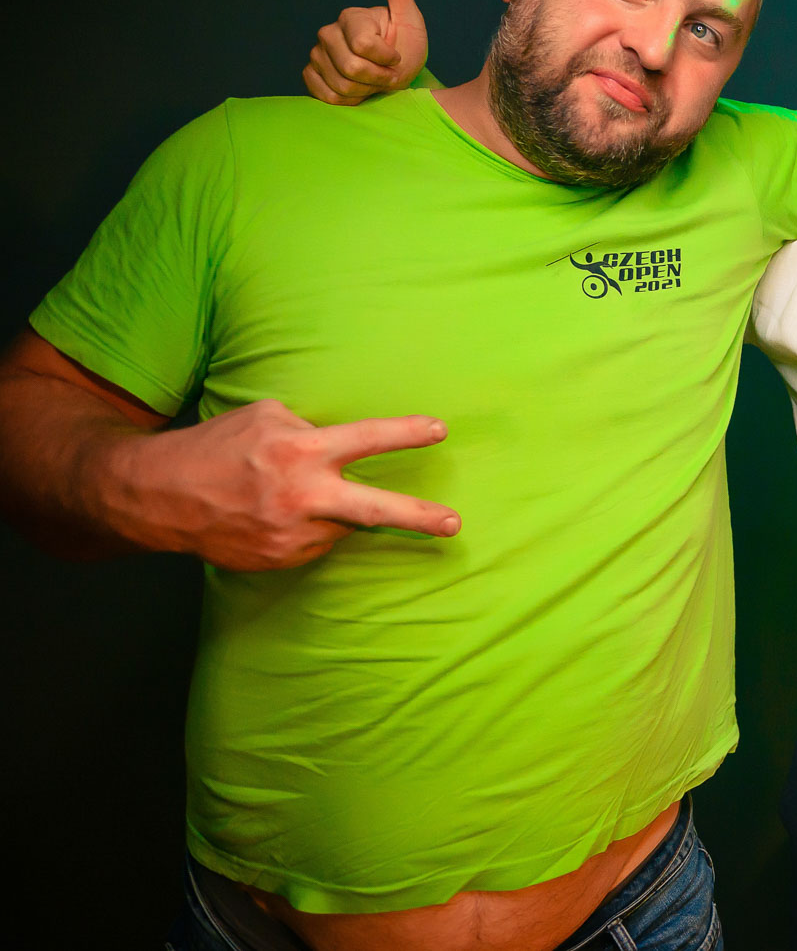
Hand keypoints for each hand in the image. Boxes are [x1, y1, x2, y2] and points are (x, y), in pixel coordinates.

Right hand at [109, 399, 458, 570]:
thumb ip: (312, 431)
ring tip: (287, 496)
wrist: (158, 496)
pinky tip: (273, 516)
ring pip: (340, 524)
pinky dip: (307, 527)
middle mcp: (300, 496)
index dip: (405, 434)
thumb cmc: (217, 446)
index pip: (366, 438)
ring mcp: (290, 534)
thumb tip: (347, 446)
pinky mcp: (279, 560)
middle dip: (419, 518)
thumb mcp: (266, 418)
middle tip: (455, 524)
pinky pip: (314, 542)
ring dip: (330, 510)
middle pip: (375, 510)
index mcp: (299, 452)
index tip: (440, 430)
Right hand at [302, 0, 429, 104]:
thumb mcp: (409, 18)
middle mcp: (328, 33)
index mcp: (351, 17)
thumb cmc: (404, 43)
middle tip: (388, 73)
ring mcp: (317, 54)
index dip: (388, 60)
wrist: (393, 70)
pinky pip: (326, 96)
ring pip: (341, 86)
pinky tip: (359, 89)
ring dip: (366, 90)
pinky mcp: (311, 74)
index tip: (397, 57)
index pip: (364, 47)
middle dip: (378, 79)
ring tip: (374, 80)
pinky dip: (348, 99)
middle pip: (352, 69)